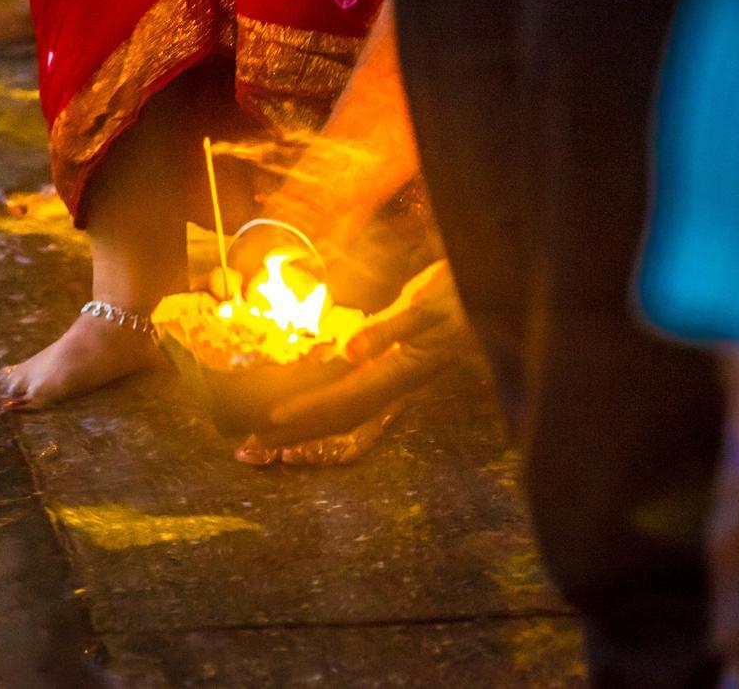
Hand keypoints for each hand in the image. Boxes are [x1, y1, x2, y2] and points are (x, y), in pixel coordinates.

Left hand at [240, 259, 471, 450]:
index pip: (343, 398)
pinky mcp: (394, 371)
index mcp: (398, 371)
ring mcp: (394, 381)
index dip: (306, 410)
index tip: (270, 419)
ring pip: (344, 413)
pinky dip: (324, 408)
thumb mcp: (424, 305)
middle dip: (296, 432)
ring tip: (268, 437)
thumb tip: (351, 351)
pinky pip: (352, 399)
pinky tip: (305, 408)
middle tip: (251, 444)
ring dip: (306, 426)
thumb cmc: (456, 295)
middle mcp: (394, 384)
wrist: (487, 294)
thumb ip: (388, 329)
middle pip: (338, 417)